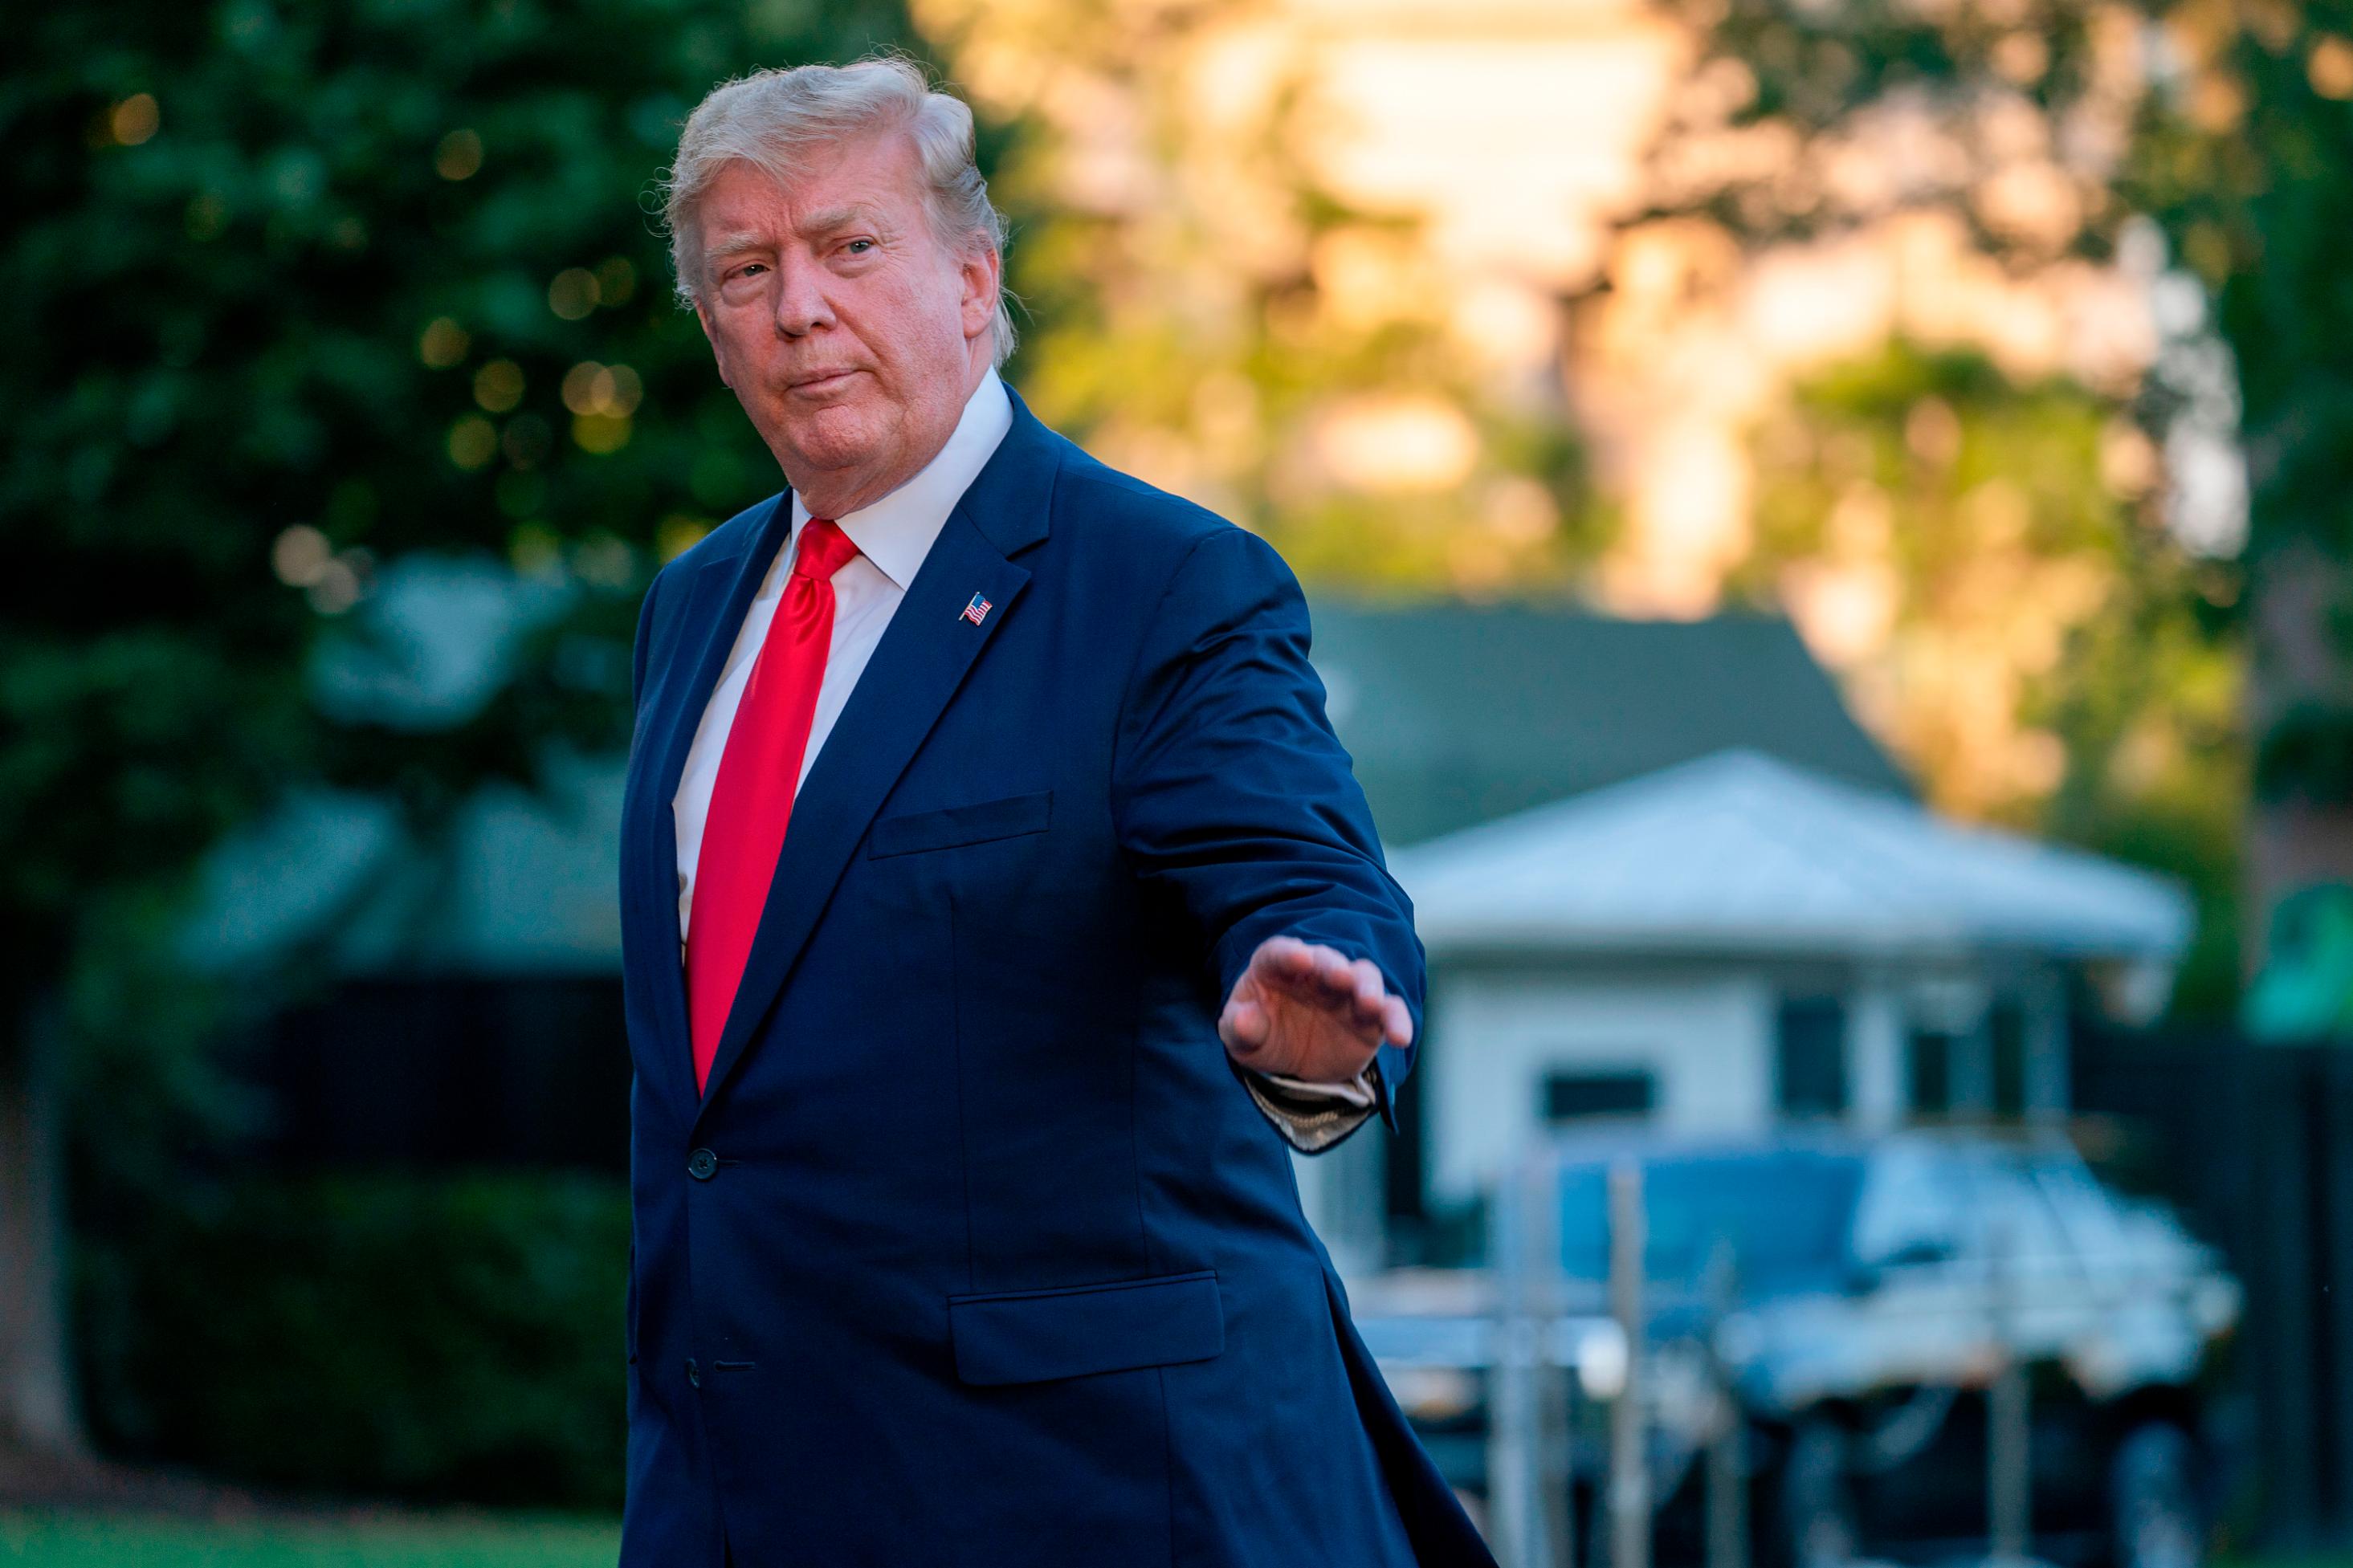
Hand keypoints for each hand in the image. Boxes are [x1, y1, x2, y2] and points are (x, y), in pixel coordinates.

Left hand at [1218, 934, 1413, 1083]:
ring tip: (1370, 1002)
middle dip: (1335, 966)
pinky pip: (1389, 1011)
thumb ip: (1240, 1027)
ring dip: (1369, 986)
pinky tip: (1401, 1037)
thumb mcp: (1241, 1036)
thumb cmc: (1260, 1035)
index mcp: (1276, 967)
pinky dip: (1397, 1020)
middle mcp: (1315, 972)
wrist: (1291, 1061)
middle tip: (1341, 976)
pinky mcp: (1370, 1016)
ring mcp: (1346, 991)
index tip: (1300, 956)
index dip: (1289, 953)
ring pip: (1364, 977)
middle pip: (1328, 960)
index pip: (1279, 953)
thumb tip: (1244, 1019)